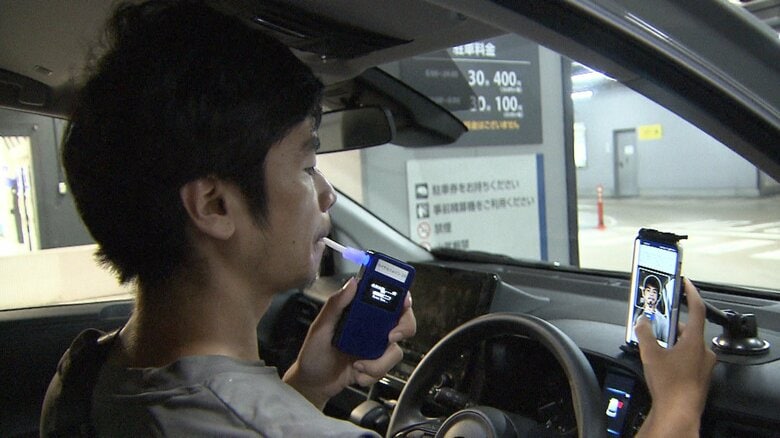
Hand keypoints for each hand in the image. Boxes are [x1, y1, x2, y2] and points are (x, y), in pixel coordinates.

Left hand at [283, 277, 415, 408]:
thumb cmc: (313, 353)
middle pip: (403, 322)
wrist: (313, 384)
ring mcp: (376, 347)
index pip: (387, 298)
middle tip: (390, 337)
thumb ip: (336, 304)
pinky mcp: (376, 365)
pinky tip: (356, 373)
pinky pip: (386, 369)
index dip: (401, 296)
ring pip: (395, 351)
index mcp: (360, 313)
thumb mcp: (320, 327)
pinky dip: (371, 374)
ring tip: (358, 365)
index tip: (404, 302)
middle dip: (403, 329)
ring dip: (379, 362)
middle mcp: (372, 328)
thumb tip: (353, 283)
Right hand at [635, 278, 716, 436]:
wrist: (678, 413)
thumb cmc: (670, 385)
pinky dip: (676, 354)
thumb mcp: (650, 355)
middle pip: (688, 328)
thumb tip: (642, 321)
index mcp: (695, 341)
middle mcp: (704, 351)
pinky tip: (662, 361)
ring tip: (654, 345)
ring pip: (688, 344)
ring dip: (672, 341)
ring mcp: (704, 365)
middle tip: (657, 321)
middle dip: (671, 324)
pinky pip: (689, 357)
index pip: (697, 309)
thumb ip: (645, 334)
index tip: (685, 283)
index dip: (691, 293)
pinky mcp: (700, 376)